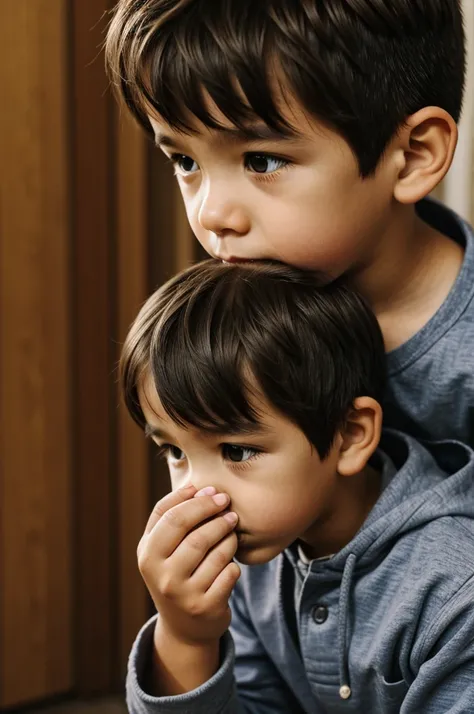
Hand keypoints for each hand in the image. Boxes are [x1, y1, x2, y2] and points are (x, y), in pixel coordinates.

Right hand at [137, 484, 240, 646]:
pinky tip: (230, 561)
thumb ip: (171, 515)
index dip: (196, 500)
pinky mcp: (206, 608)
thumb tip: (197, 486)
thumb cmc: (174, 572)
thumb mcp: (161, 547)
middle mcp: (162, 577)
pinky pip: (230, 573)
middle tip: (228, 506)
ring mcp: (184, 595)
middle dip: (215, 514)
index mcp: (147, 555)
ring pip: (217, 552)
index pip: (171, 516)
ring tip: (231, 530)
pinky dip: (234, 562)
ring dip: (229, 536)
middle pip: (194, 534)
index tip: (214, 492)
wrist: (183, 627)